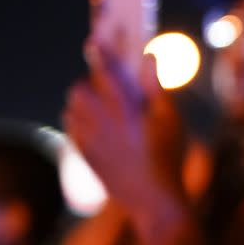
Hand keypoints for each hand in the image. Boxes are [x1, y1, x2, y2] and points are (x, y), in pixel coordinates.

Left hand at [63, 42, 185, 216]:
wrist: (154, 201)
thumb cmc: (168, 158)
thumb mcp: (171, 120)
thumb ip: (156, 86)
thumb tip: (148, 56)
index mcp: (123, 109)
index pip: (103, 72)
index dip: (99, 54)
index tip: (95, 42)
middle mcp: (100, 122)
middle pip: (80, 89)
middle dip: (91, 81)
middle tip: (107, 83)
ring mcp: (89, 141)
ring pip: (72, 108)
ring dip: (83, 100)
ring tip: (102, 103)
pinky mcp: (85, 156)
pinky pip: (72, 128)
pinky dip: (79, 119)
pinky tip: (97, 124)